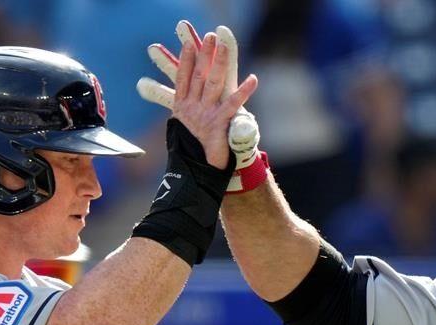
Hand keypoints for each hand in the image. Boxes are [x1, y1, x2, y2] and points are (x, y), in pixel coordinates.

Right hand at [138, 22, 260, 170]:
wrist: (195, 175)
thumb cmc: (193, 155)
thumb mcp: (186, 132)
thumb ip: (189, 115)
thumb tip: (190, 104)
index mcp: (181, 111)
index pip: (182, 80)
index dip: (186, 62)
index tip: (189, 45)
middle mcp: (191, 110)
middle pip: (198, 76)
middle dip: (204, 55)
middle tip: (210, 37)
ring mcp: (204, 116)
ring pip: (212, 83)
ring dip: (218, 63)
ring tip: (223, 45)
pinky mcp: (218, 125)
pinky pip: (233, 104)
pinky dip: (244, 91)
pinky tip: (253, 79)